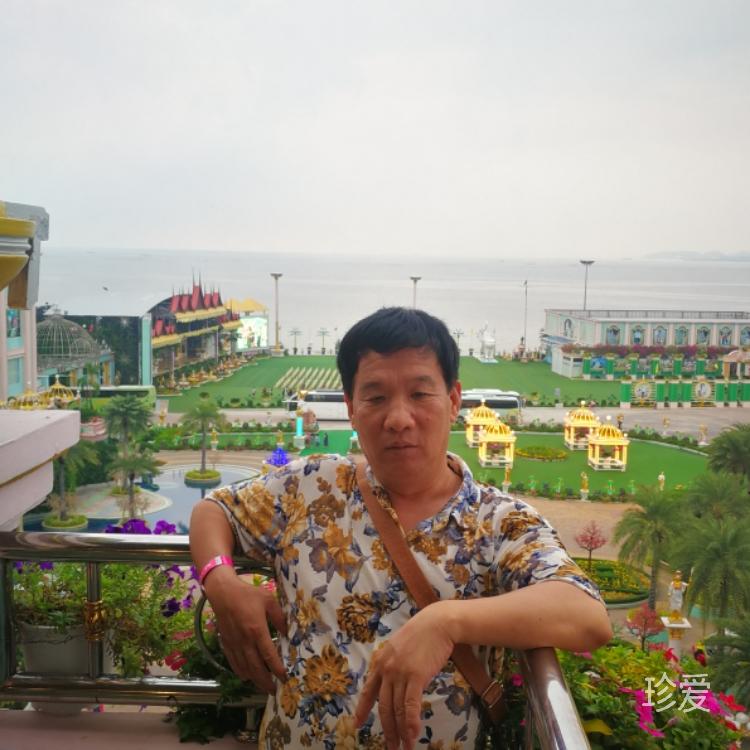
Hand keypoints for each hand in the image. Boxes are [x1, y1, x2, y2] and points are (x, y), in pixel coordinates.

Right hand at [203, 568, 287, 692]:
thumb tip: (287, 631)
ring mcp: (234, 644)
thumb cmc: (248, 594)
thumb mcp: (268, 600)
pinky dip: (240, 672)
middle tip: (274, 690)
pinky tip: (247, 676)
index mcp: (257, 630)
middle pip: (256, 668)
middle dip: (265, 682)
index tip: (284, 677)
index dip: (277, 669)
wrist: (223, 593)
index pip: (268, 655)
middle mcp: (244, 641)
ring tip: (264, 686)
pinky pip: (233, 663)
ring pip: (244, 668)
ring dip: (254, 680)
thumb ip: (279, 617)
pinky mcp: (226, 643)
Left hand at [353, 602, 454, 749]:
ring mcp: (400, 673)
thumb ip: (393, 664)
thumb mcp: (399, 647)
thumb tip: (394, 681)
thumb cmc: (421, 634)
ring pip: (397, 709)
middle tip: (390, 747)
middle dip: (387, 730)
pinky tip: (413, 735)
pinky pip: (411, 705)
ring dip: (401, 732)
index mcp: (380, 662)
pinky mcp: (416, 676)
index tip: (357, 724)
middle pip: (383, 707)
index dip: (362, 709)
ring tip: (405, 747)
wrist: (436, 623)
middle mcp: (386, 669)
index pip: (368, 691)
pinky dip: (411, 722)